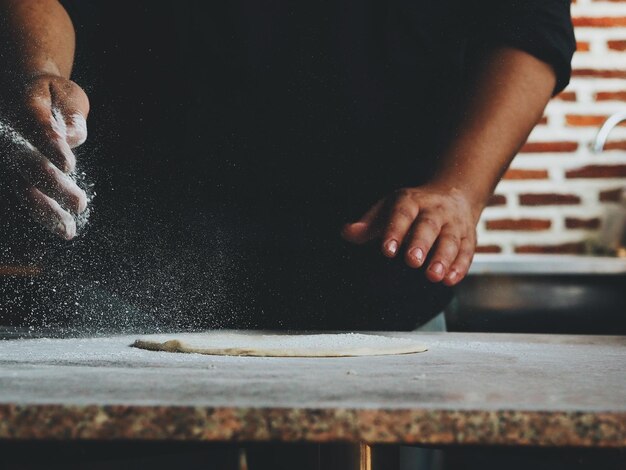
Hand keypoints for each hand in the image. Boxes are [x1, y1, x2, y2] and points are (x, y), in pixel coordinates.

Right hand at [0, 74, 89, 239]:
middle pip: (25, 163)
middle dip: (52, 186)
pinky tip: (56, 231)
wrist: (19, 92)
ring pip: (16, 187)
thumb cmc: (51, 95)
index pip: (35, 125)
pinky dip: (31, 217)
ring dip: (43, 211)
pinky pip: (13, 200)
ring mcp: (3, 159)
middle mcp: (6, 136)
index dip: (50, 145)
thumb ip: (70, 114)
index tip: (68, 165)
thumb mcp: (64, 95)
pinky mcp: (7, 178)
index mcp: (21, 107)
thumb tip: (71, 138)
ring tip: (68, 231)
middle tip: (80, 204)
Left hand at [341, 185, 481, 285]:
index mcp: (410, 202)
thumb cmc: (412, 208)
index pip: (402, 215)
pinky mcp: (468, 237)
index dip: (394, 231)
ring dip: (443, 258)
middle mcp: (434, 211)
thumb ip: (368, 224)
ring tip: (433, 276)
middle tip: (412, 262)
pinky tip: (450, 280)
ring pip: (450, 240)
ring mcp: (453, 224)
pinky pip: (466, 251)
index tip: (386, 250)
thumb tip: (347, 232)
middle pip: (428, 226)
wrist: (456, 193)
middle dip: (421, 244)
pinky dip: (460, 266)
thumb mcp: (388, 208)